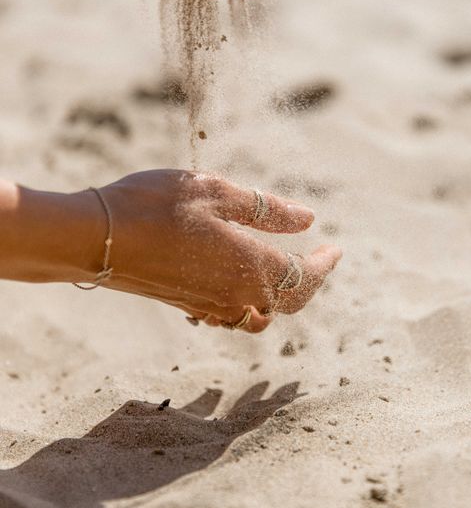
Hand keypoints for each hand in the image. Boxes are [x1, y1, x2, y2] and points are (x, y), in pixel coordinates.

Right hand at [83, 170, 340, 332]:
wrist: (96, 238)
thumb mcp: (215, 192)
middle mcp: (237, 296)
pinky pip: (233, 315)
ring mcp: (210, 306)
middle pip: (290, 302)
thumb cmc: (155, 205)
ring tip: (285, 272)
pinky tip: (242, 285)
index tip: (337, 248)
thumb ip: (267, 210)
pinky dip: (250, 304)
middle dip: (310, 283)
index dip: (325, 264)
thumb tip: (308, 220)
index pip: (306, 275)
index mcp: (252, 266)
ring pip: (262, 314)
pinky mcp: (187, 306)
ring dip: (281, 297)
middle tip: (319, 262)